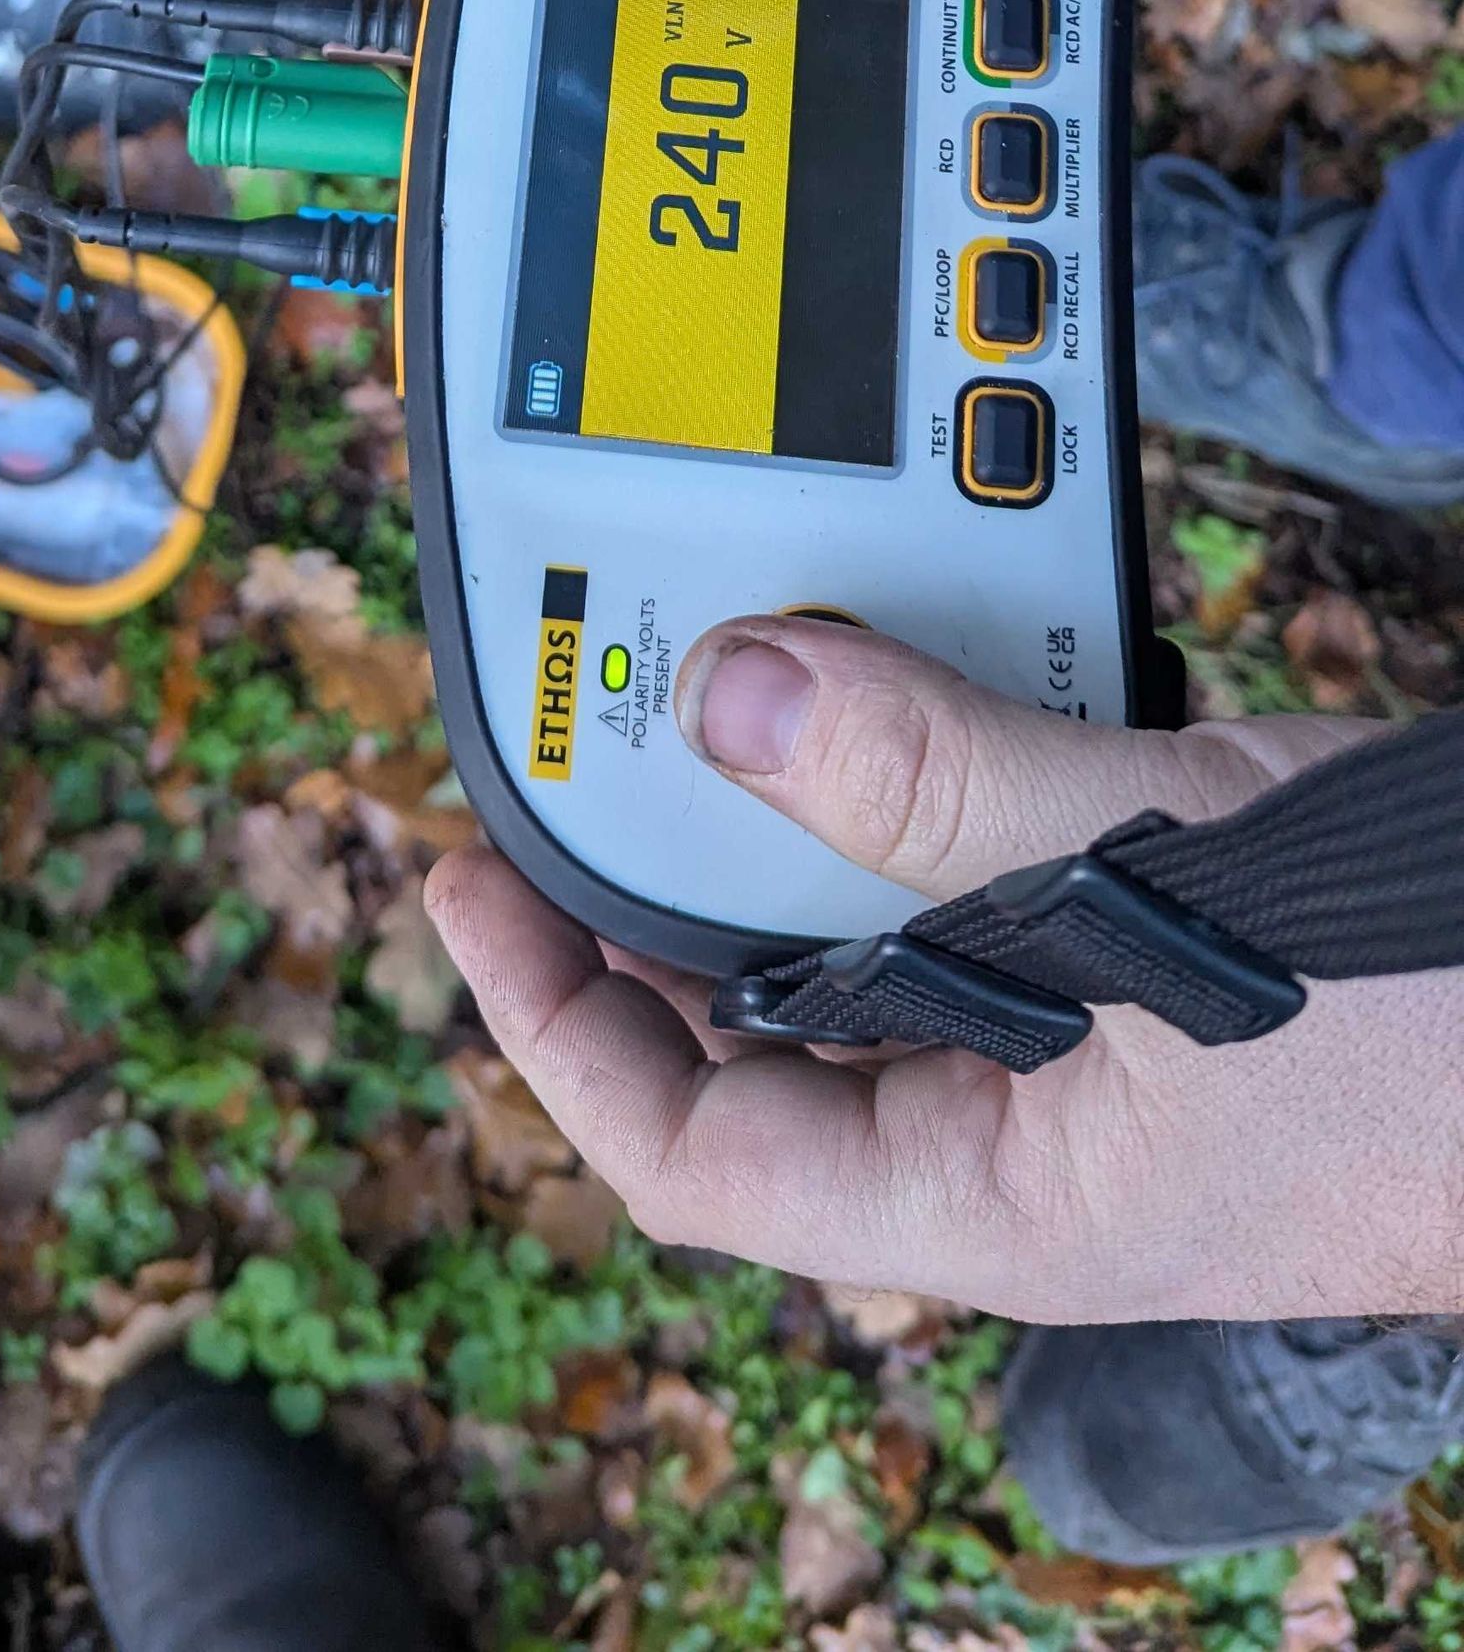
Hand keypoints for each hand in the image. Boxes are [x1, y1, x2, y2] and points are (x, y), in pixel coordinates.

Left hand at [425, 617, 1463, 1323]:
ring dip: (837, 766)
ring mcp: (1118, 1030)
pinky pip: (1026, 835)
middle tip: (609, 712)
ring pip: (908, 901)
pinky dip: (974, 728)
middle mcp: (1040, 1123)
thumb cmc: (1455, 1022)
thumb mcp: (1161, 886)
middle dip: (690, 856)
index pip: (694, 1149)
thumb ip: (934, 787)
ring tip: (775, 640)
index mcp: (1001, 1197)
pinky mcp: (1190, 932)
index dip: (553, 1019)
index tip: (467, 880)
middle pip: (783, 1005)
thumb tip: (722, 701)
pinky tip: (966, 634)